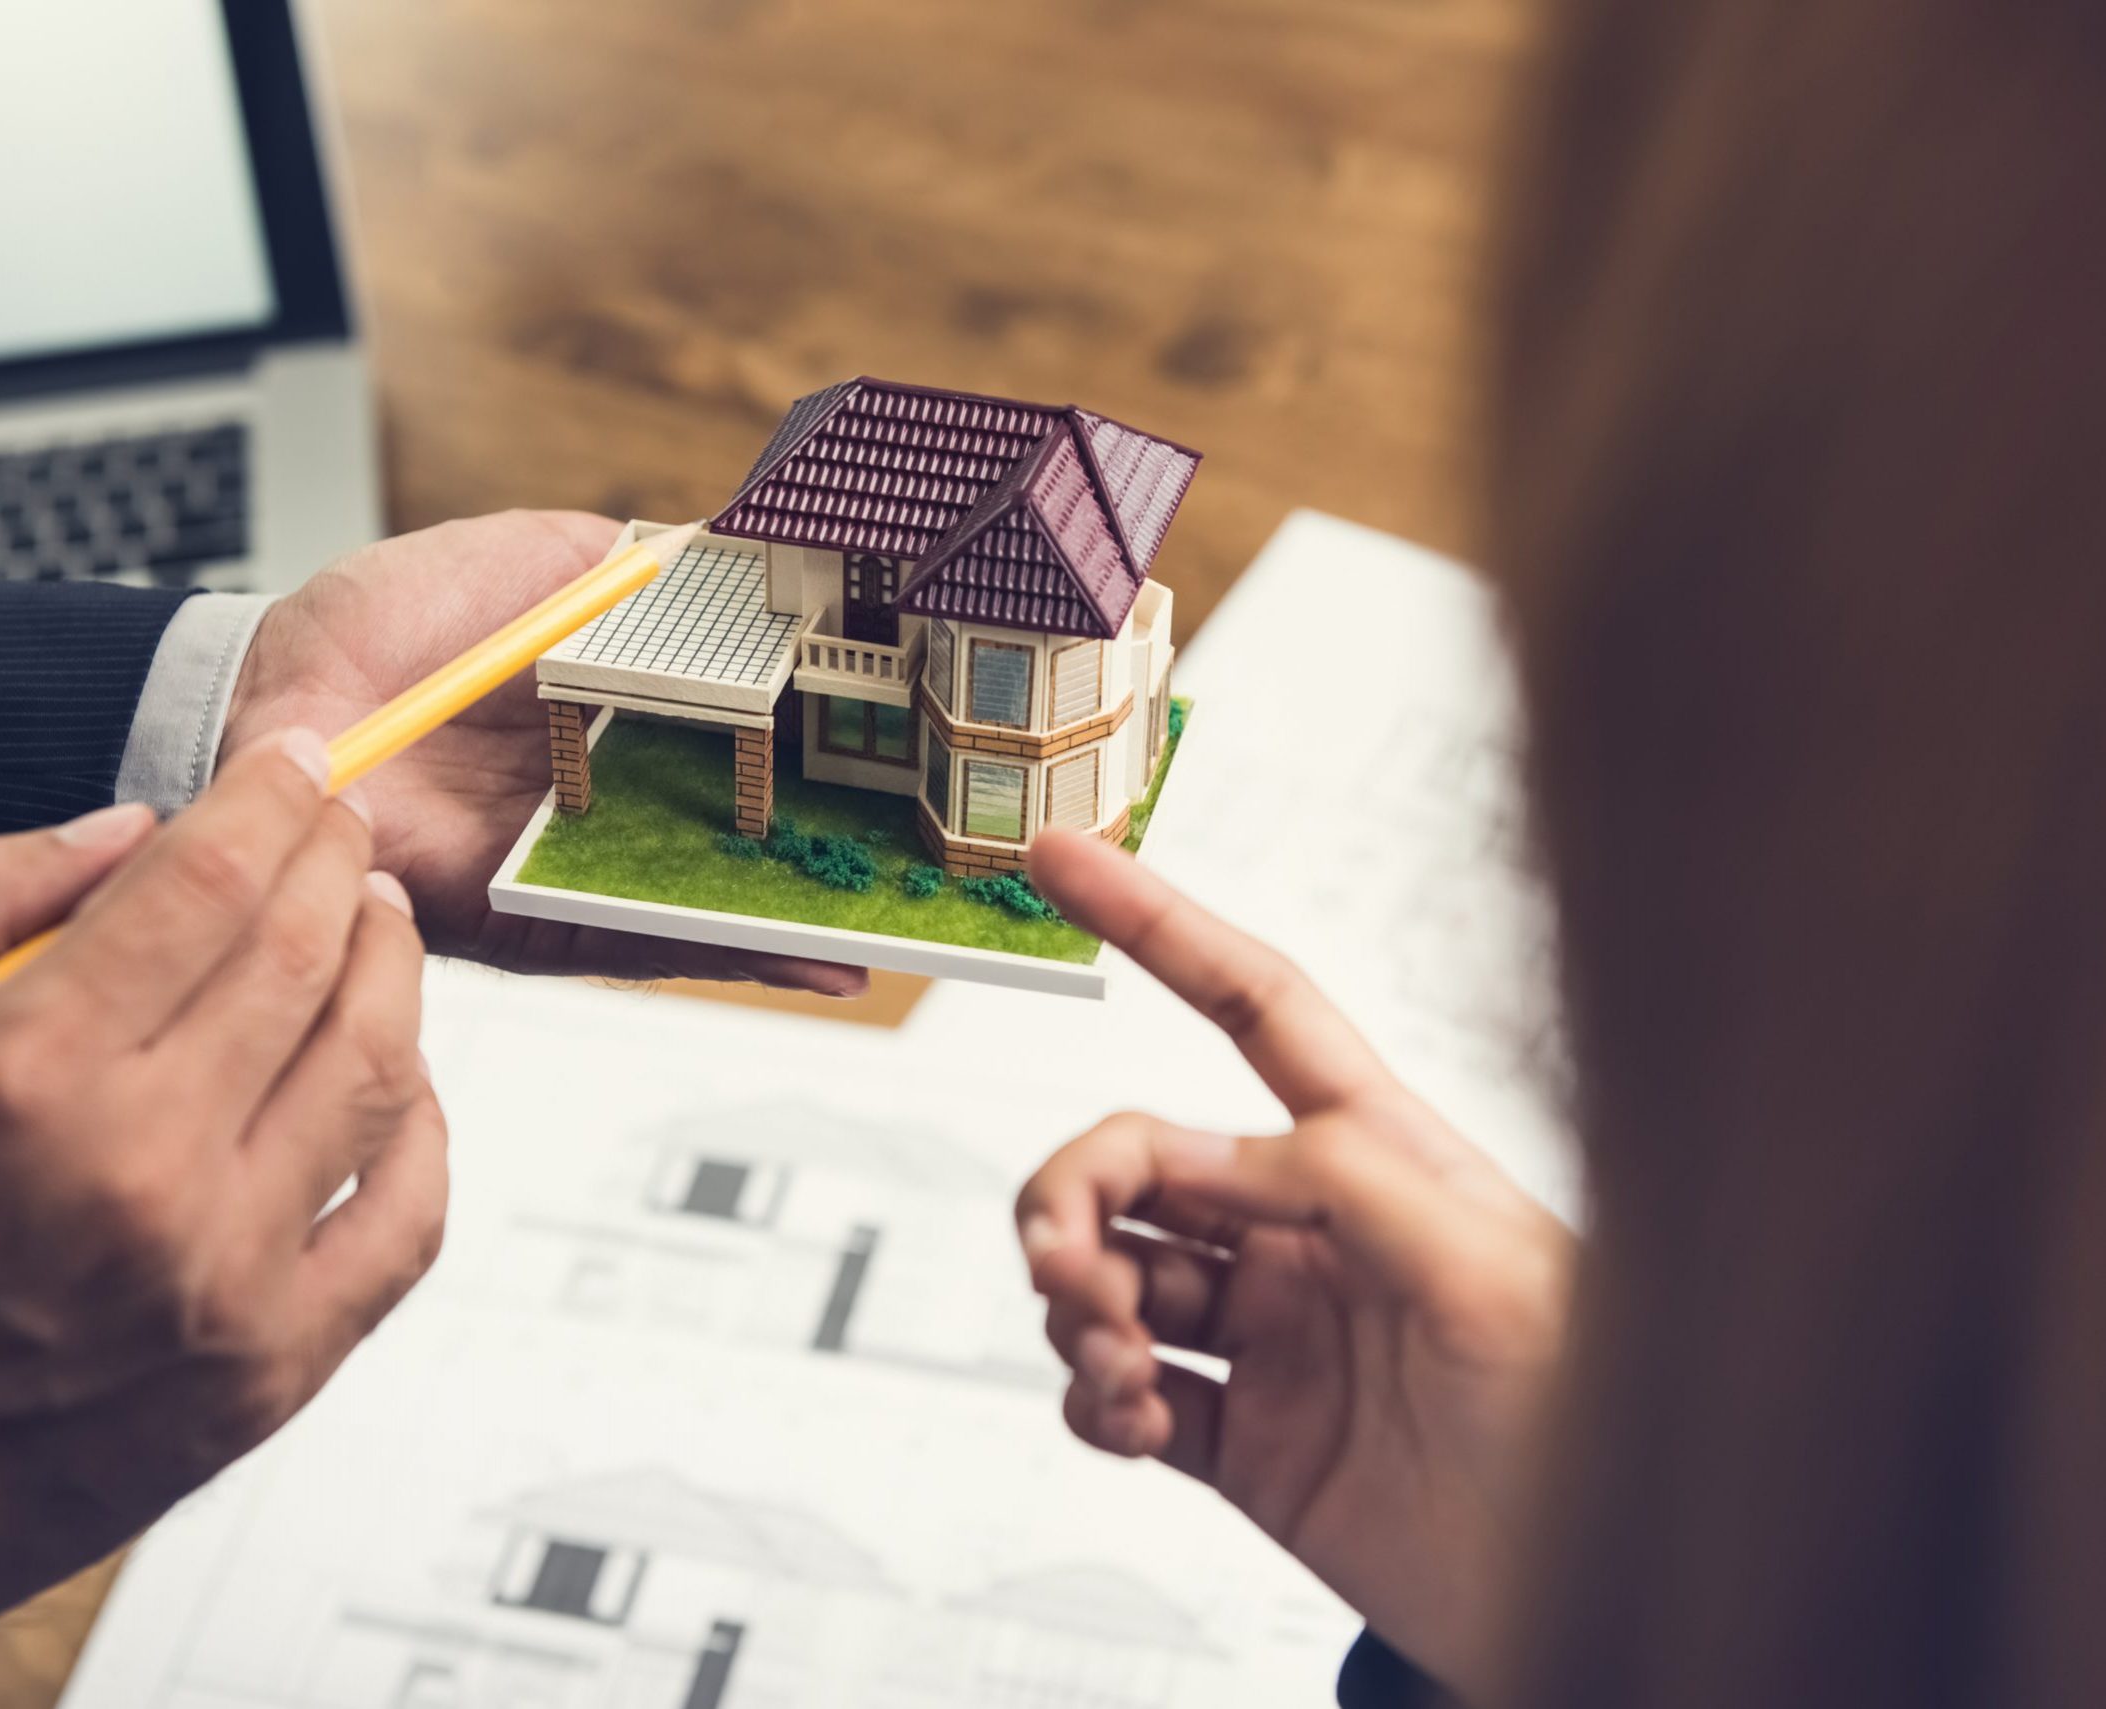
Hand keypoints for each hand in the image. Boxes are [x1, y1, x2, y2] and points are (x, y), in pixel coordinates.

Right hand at [0, 732, 445, 1682]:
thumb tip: (135, 828)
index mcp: (26, 1079)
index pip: (205, 886)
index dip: (270, 801)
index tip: (298, 764)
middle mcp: (141, 1173)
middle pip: (303, 958)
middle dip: (338, 862)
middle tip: (345, 826)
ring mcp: (223, 1278)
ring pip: (375, 1069)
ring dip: (394, 970)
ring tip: (378, 924)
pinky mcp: (272, 1368)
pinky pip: (404, 1221)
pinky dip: (422, 1130)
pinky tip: (402, 1079)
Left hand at [224, 510, 865, 994]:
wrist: (269, 709)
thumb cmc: (371, 634)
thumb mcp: (516, 560)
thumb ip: (615, 564)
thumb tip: (721, 539)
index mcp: (612, 711)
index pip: (741, 730)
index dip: (822, 737)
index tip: (910, 736)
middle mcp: (607, 797)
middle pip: (747, 825)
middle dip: (842, 843)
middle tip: (946, 851)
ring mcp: (578, 865)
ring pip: (719, 896)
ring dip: (813, 909)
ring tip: (914, 918)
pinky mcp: (538, 923)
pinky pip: (645, 944)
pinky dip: (732, 954)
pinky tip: (817, 957)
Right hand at [1014, 832, 1572, 1700]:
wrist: (1586, 1610)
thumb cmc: (1595, 1435)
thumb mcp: (1499, 1280)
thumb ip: (1359, 1187)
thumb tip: (1221, 1152)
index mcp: (1382, 1160)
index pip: (1255, 1008)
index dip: (1157, 925)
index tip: (1061, 858)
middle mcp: (1313, 1231)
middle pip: (1143, 1158)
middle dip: (1076, 1190)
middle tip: (1063, 1263)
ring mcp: (1272, 1334)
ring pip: (1113, 1272)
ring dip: (1077, 1305)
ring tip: (1117, 1369)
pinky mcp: (1243, 1440)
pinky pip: (1120, 1394)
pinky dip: (1093, 1402)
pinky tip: (1133, 1423)